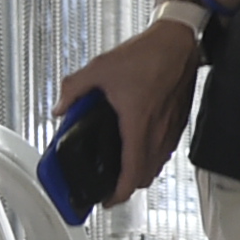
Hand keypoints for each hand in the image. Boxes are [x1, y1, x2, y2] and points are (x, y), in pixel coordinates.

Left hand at [66, 19, 202, 203]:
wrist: (178, 41)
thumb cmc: (147, 54)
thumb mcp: (99, 68)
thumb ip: (73, 89)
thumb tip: (60, 107)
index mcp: (137, 123)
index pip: (132, 172)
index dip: (120, 193)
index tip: (108, 199)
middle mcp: (158, 130)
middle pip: (147, 175)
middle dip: (129, 186)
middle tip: (112, 186)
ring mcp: (172, 126)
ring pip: (159, 163)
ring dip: (143, 171)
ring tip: (125, 168)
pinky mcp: (179, 118)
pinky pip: (167, 148)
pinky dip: (154, 155)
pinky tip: (141, 144)